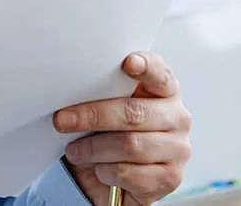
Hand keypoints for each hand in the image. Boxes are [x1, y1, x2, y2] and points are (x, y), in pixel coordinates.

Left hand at [53, 52, 190, 204]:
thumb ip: (105, 90)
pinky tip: (98, 169)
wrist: (122, 177)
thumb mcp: (111, 105)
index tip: (128, 62)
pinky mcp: (169, 178)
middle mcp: (177, 117)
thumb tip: (71, 84)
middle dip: (93, 116)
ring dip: (93, 148)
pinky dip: (106, 171)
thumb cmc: (114, 131)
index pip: (159, 74)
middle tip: (62, 120)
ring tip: (74, 150)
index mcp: (166, 90)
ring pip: (129, 145)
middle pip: (134, 113)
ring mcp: (177, 149)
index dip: (146, 66)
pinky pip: (129, 173)